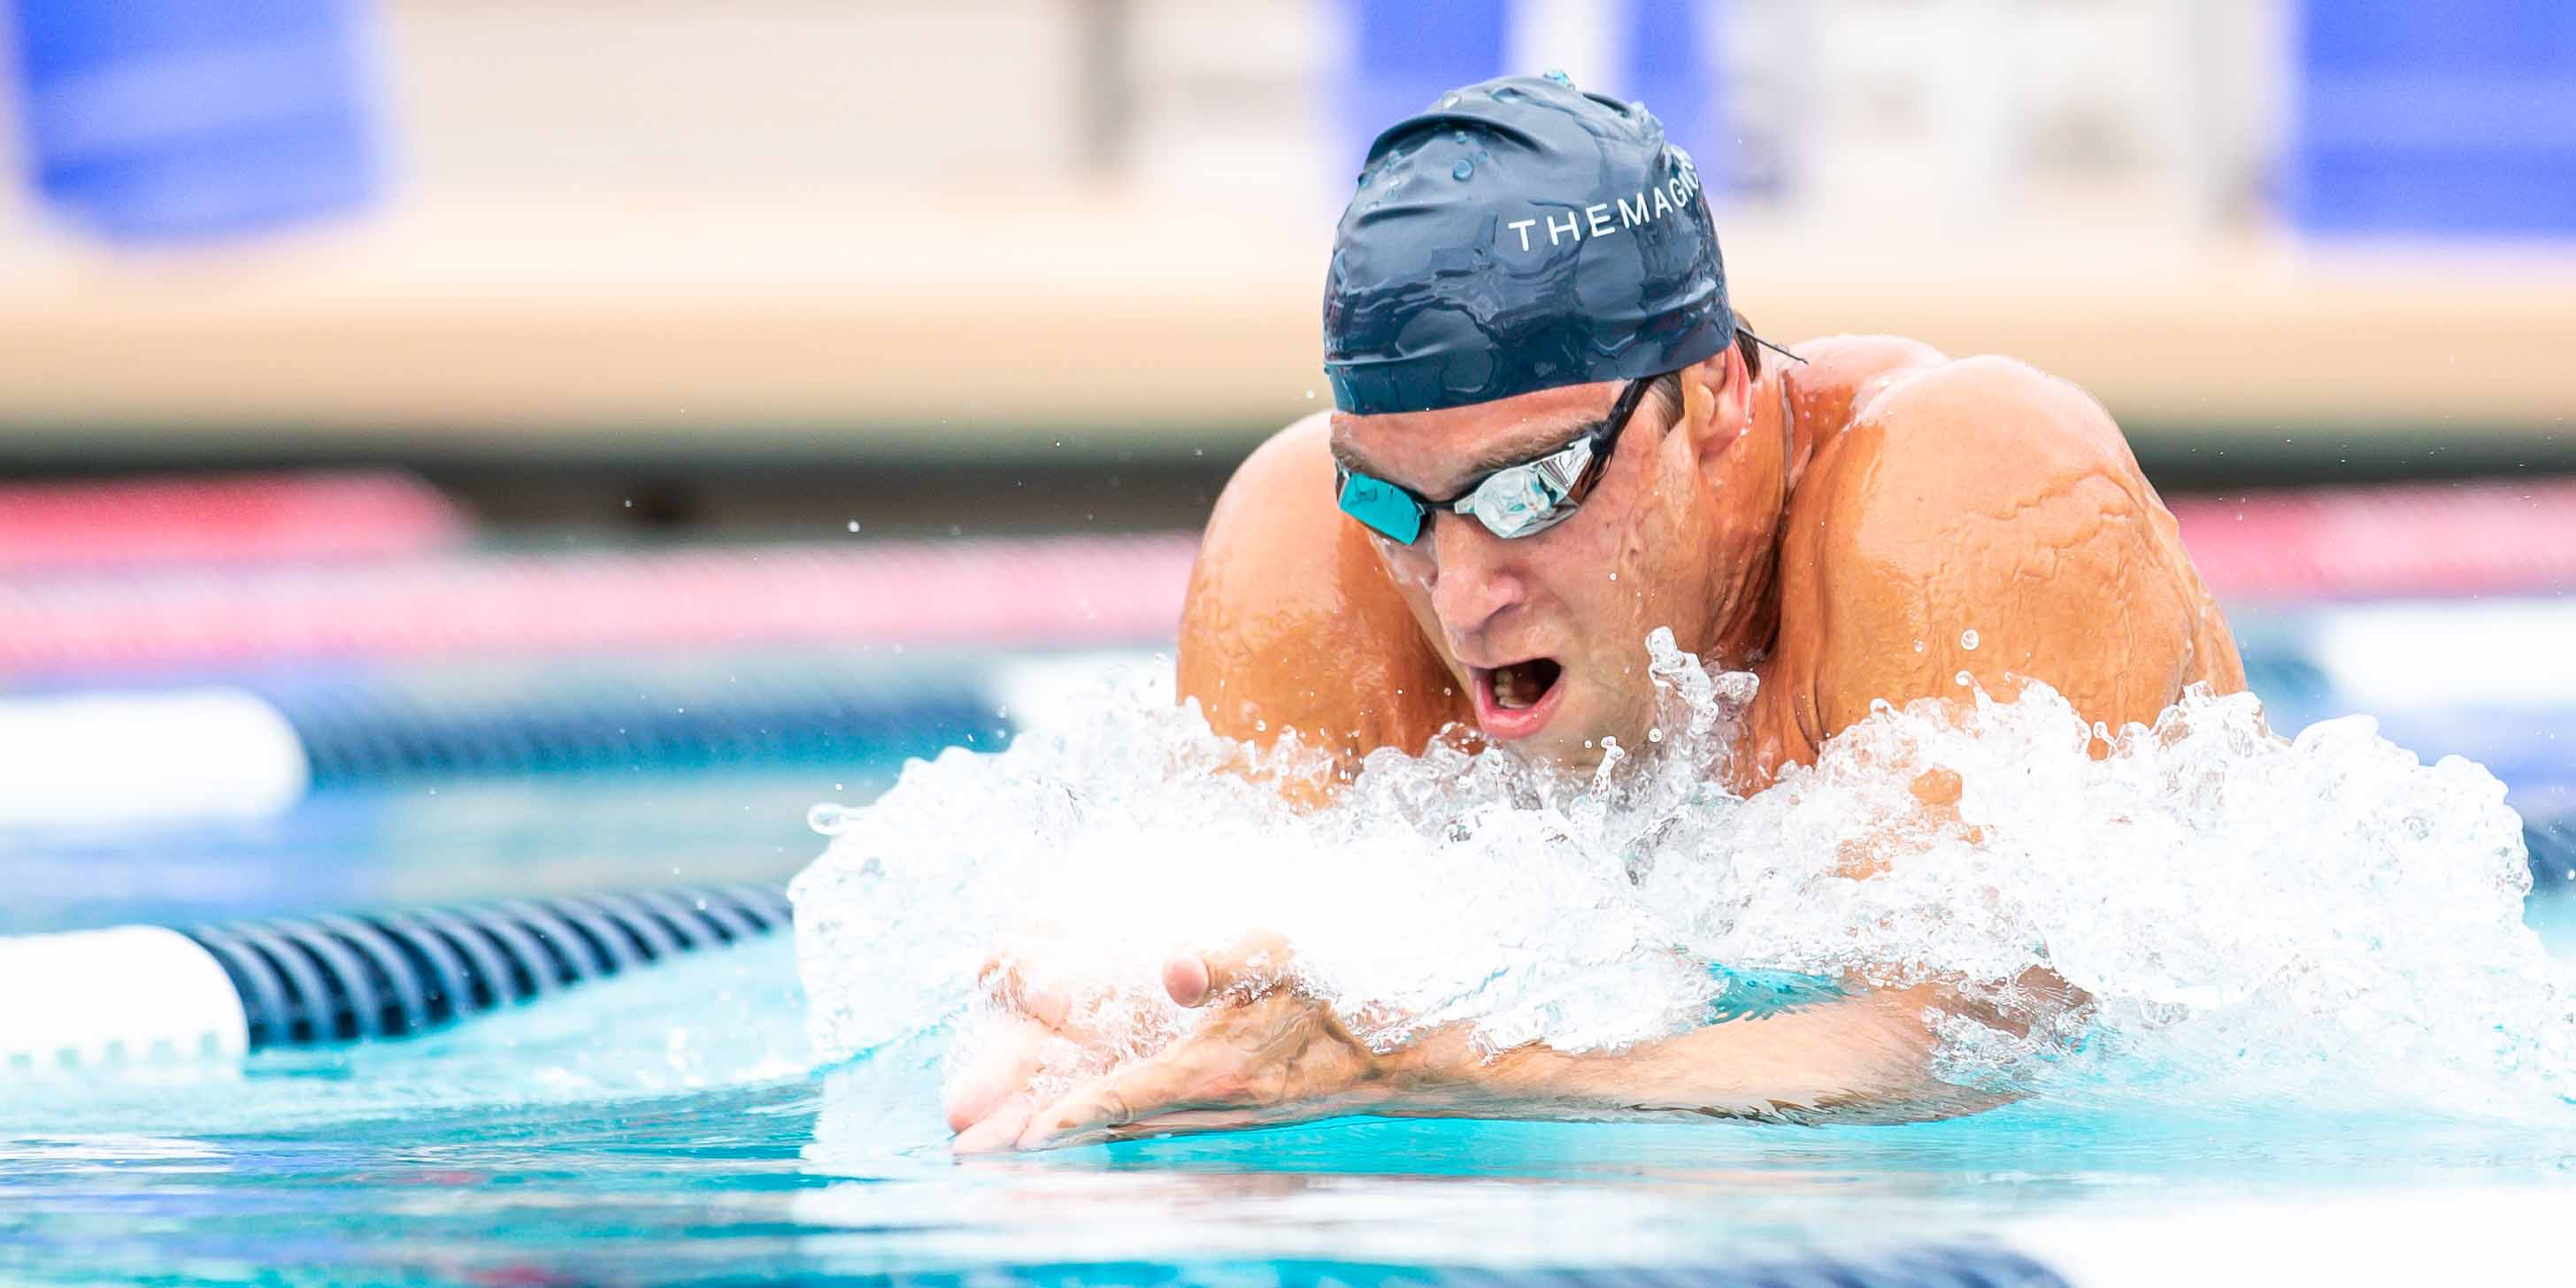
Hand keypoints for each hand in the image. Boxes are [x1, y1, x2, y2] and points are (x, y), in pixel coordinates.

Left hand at [946, 932, 1388, 1152]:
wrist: (1396, 1047)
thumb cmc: (1334, 992)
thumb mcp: (1281, 958)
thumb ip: (1225, 961)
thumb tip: (1172, 966)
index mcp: (1214, 1072)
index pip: (1124, 1097)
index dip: (1068, 1115)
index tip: (1017, 1137)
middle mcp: (1211, 1105)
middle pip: (1109, 1127)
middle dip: (1042, 1138)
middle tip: (974, 1156)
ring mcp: (1222, 1113)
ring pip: (1127, 1129)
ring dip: (1068, 1138)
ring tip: (1007, 1149)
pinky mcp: (1231, 1109)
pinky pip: (1152, 1121)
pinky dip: (1108, 1126)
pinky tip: (1085, 1127)